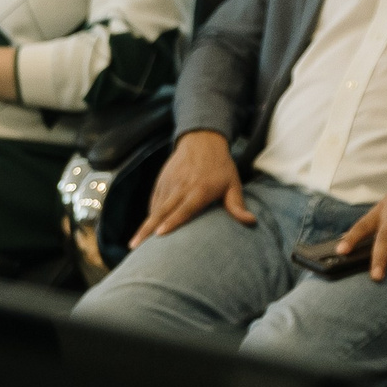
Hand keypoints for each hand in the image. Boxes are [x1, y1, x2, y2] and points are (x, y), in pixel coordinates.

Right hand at [129, 129, 252, 246]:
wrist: (201, 140)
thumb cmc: (220, 166)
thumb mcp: (233, 183)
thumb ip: (237, 205)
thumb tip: (251, 221)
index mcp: (199, 190)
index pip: (184, 209)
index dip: (172, 222)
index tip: (159, 234)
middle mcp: (180, 187)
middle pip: (161, 211)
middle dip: (147, 229)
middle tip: (135, 246)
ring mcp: (169, 183)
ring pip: (155, 208)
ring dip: (144, 225)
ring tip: (136, 243)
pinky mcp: (162, 181)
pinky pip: (154, 201)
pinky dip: (150, 214)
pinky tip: (146, 228)